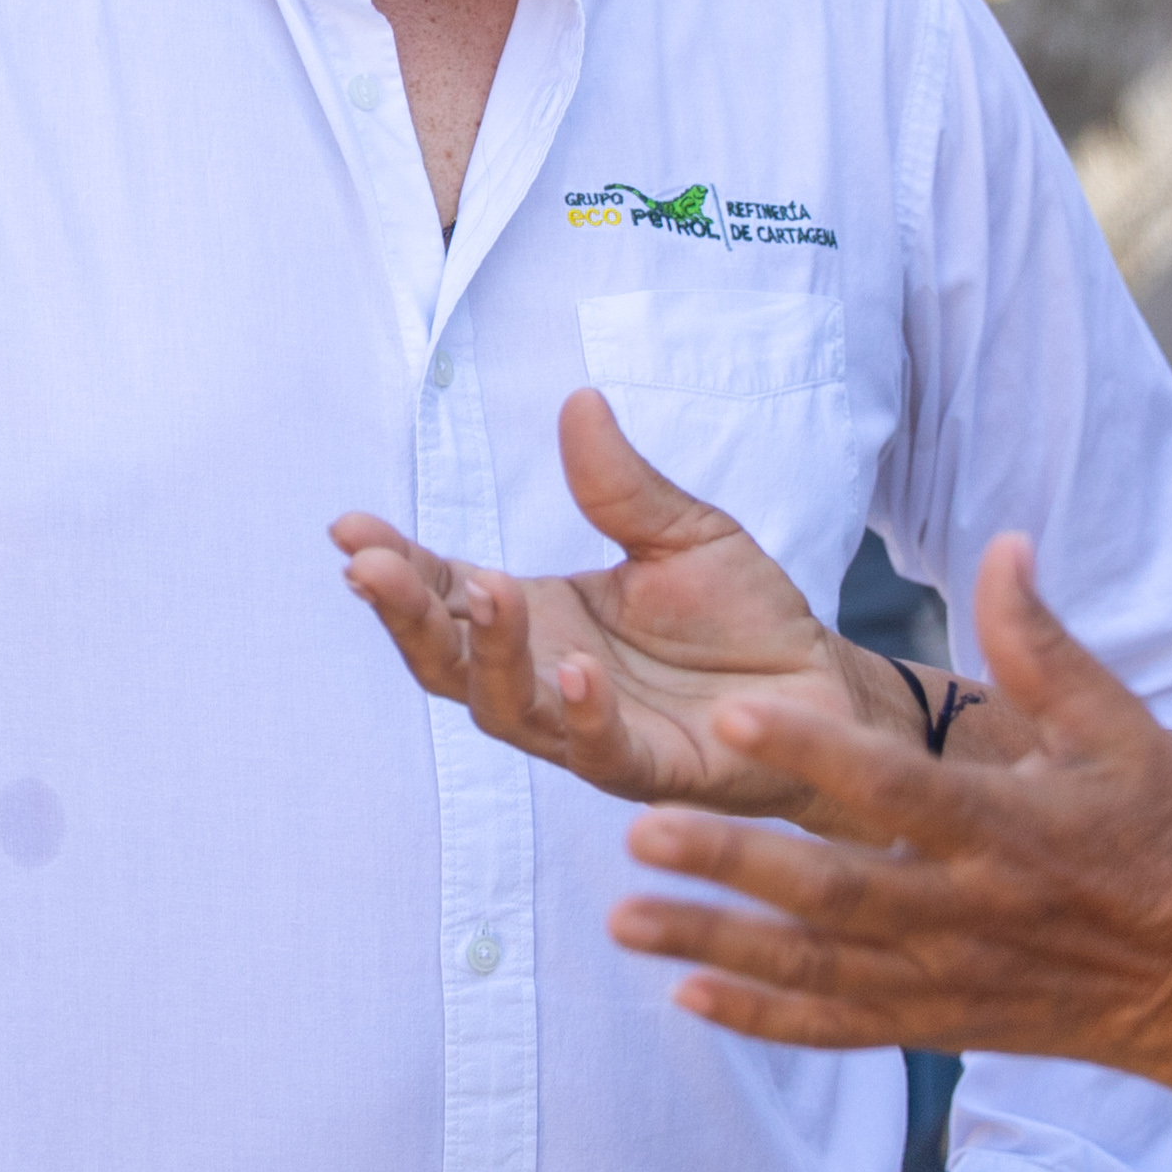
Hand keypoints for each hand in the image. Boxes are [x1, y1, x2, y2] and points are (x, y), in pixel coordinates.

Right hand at [335, 390, 900, 813]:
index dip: (394, 566)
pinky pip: (601, 751)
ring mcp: (588, 732)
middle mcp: (545, 679)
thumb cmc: (742, 618)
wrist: (824, 692)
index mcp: (538, 620)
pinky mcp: (650, 770)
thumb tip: (579, 400)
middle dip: (405, 615)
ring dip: (491, 655)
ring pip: (506, 709)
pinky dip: (583, 715)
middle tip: (370, 567)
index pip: (445, 591)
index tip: (347, 527)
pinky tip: (578, 671)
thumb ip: (622, 486)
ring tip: (488, 592)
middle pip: (448, 660)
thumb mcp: (683, 533)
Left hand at [613, 531, 1171, 1082]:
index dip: (817, 758)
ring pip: (818, 967)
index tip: (732, 716)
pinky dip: (763, 1018)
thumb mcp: (1123, 731)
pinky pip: (838, 1027)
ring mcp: (948, 980)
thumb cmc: (1160, 834)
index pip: (900, 790)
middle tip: (639, 831)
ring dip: (719, 945)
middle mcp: (970, 912)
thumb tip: (1004, 542)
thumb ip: (1048, 645)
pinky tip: (685, 997)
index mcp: (1011, 828)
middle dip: (736, 865)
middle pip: (836, 891)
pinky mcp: (935, 1025)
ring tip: (623, 918)